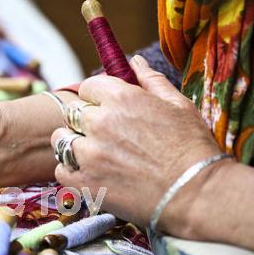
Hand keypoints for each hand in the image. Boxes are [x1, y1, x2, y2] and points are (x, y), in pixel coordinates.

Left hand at [51, 56, 224, 234]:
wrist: (193, 193)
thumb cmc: (190, 147)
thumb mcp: (178, 105)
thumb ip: (150, 81)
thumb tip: (134, 61)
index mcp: (120, 98)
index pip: (88, 87)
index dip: (96, 97)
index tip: (105, 108)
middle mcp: (99, 123)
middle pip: (72, 114)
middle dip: (84, 121)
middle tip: (104, 136)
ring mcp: (88, 154)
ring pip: (62, 140)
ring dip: (73, 144)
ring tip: (93, 155)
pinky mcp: (83, 182)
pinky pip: (61, 170)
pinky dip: (71, 171)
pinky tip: (90, 173)